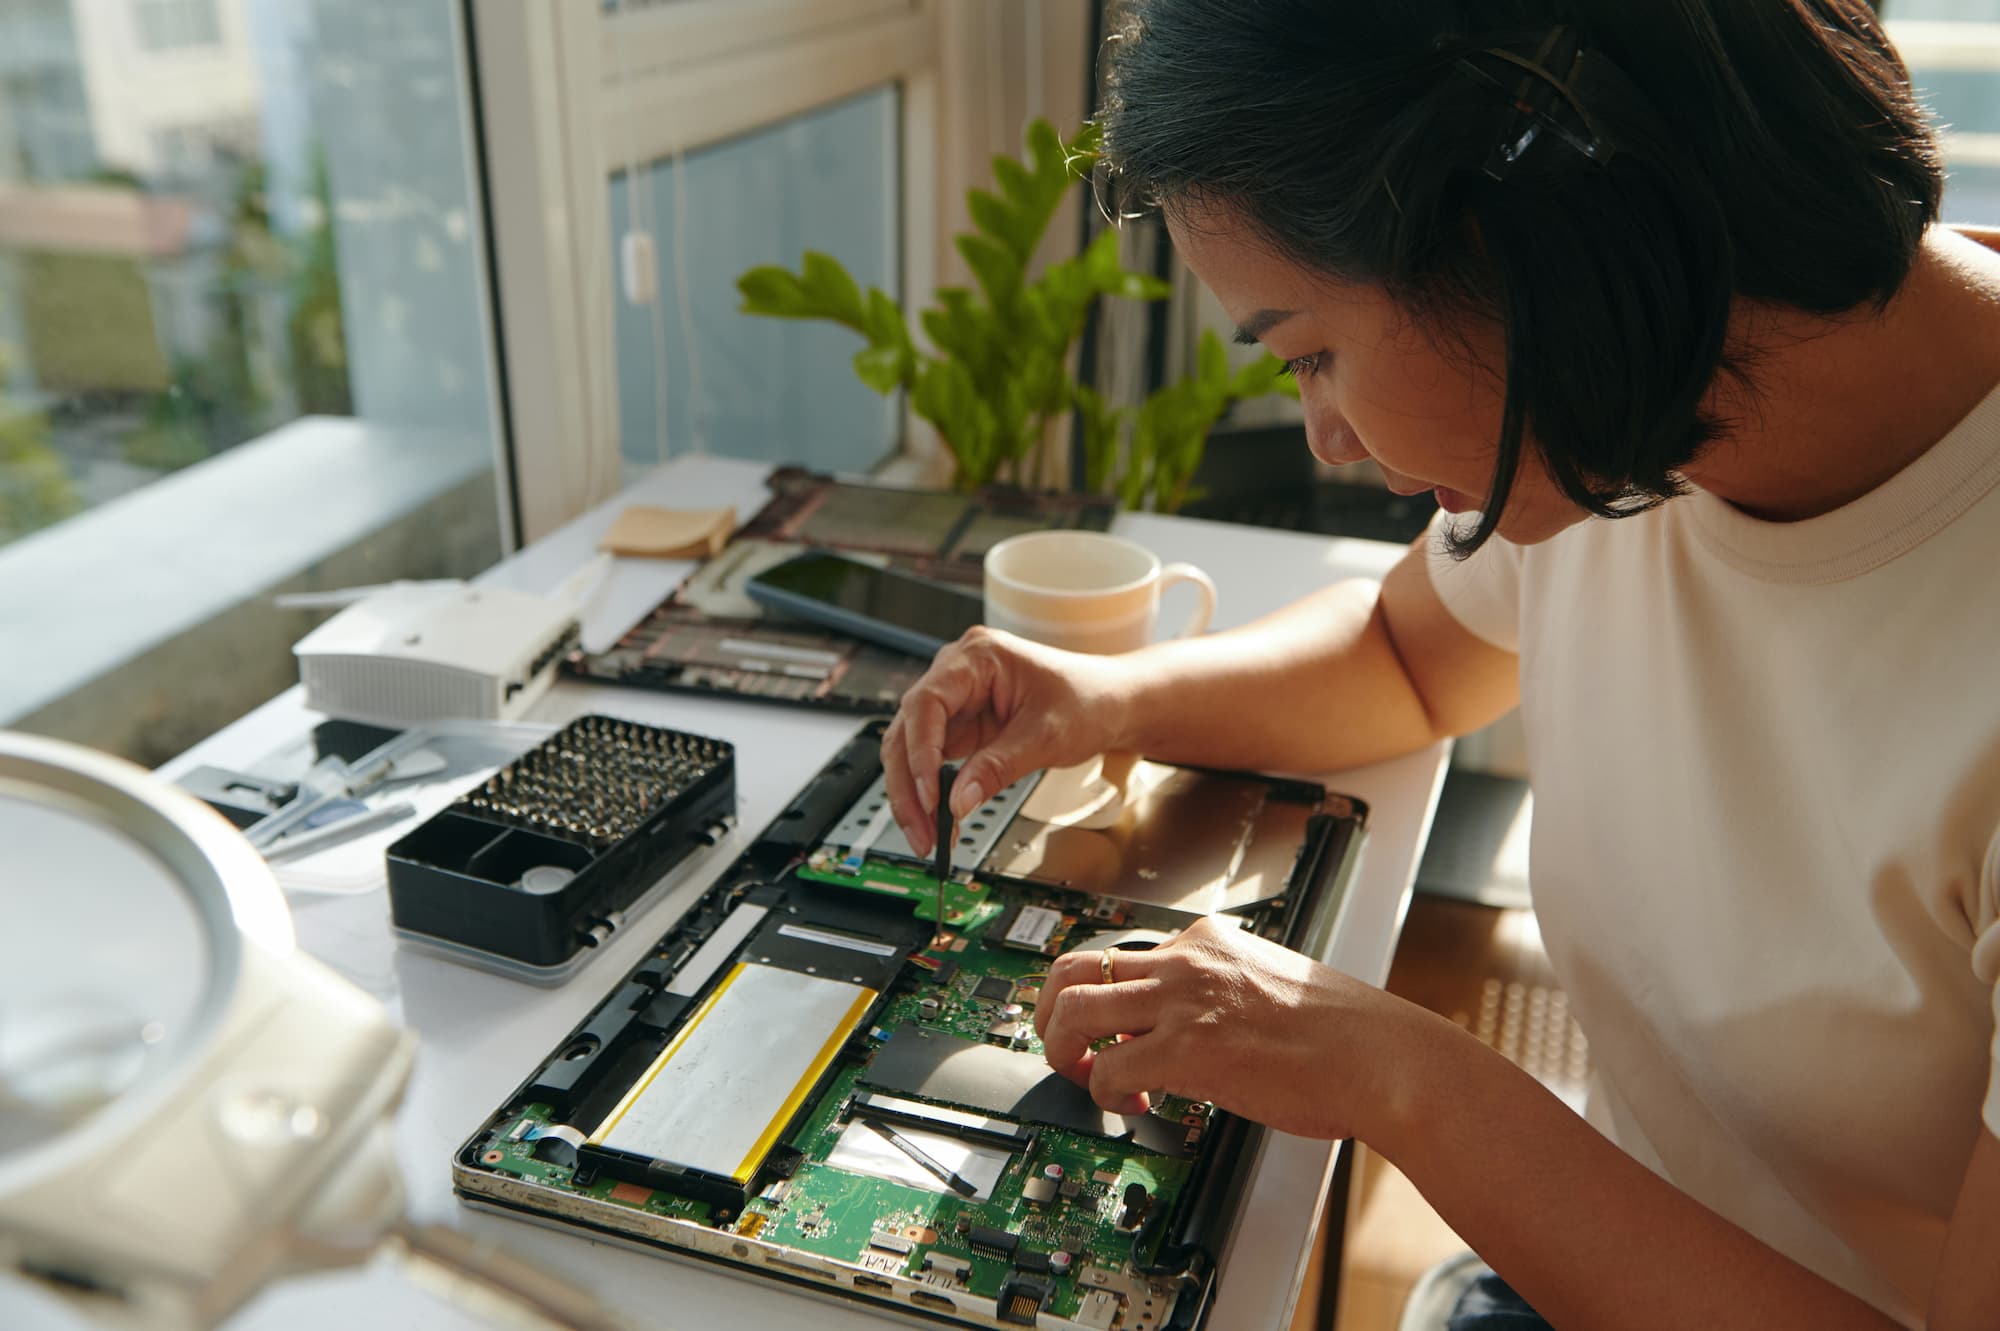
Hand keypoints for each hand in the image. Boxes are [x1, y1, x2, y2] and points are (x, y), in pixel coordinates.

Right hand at [882, 627, 1134, 855]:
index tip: (930, 795)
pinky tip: (938, 820)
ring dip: (914, 793)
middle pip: (908, 729)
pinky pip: (931, 760)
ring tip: (927, 834)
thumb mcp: (1046, 735)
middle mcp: (958, 674)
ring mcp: (957, 701)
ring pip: (911, 748)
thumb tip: (957, 802)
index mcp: (977, 657)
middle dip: (909, 784)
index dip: (921, 752)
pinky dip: (930, 791)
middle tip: (921, 830)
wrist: (1111, 703)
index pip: (927, 703)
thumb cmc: (1088, 700)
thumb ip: (998, 768)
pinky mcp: (961, 726)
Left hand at [1032, 916, 1414, 1140]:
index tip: (1103, 1027)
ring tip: (1084, 1079)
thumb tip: (1196, 1027)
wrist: (1384, 1058)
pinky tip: (1136, 1108)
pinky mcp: (1187, 1049)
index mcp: (1210, 939)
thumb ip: (1225, 991)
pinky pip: (1108, 1070)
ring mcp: (1184, 1001)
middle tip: (1065, 1048)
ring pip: (1073, 1010)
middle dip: (1051, 1012)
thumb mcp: (1273, 983)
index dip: (1102, 996)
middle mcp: (1188, 958)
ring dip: (1061, 1050)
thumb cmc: (1347, 1035)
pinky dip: (1104, 1095)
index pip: (1123, 952)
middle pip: (1074, 967)